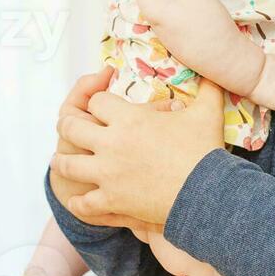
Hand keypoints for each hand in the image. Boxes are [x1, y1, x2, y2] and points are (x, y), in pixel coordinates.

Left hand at [52, 76, 226, 225]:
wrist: (208, 194)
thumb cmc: (205, 152)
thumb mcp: (207, 113)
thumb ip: (208, 89)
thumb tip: (214, 73)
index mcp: (129, 118)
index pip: (96, 101)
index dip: (97, 101)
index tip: (101, 105)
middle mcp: (111, 143)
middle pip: (72, 126)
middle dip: (69, 125)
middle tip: (70, 127)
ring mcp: (107, 174)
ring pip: (69, 165)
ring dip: (63, 161)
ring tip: (60, 161)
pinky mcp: (111, 201)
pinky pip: (84, 202)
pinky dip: (78, 202)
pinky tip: (77, 201)